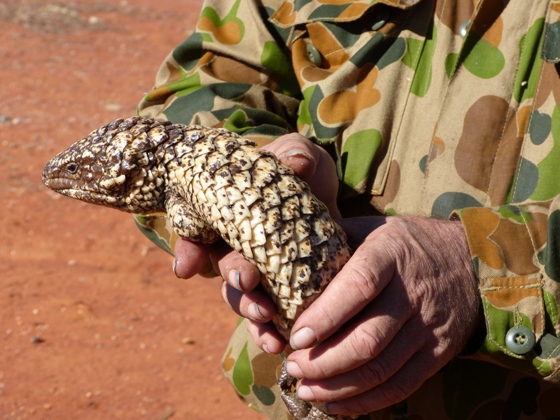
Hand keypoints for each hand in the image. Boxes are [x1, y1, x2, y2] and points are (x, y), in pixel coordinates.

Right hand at [172, 133, 340, 351]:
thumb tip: (294, 161)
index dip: (189, 251)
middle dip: (233, 278)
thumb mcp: (301, 156)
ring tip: (265, 316)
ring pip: (243, 299)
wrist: (330, 202)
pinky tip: (276, 342)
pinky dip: (267, 332)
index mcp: (231, 217)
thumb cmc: (305, 176)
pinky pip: (268, 320)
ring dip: (249, 310)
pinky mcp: (284, 296)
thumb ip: (295, 152)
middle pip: (226, 269)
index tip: (187, 268)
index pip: (199, 234)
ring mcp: (261, 276)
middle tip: (247, 281)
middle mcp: (238, 249)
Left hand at [282, 215, 481, 414]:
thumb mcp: (373, 228)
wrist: (473, 260)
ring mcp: (428, 326)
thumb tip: (287, 255)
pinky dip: (367, 401)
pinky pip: (402, 385)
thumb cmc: (409, 242)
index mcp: (390, 255)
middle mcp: (412, 293)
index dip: (325, 316)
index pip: (358, 287)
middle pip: (367, 339)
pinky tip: (337, 405)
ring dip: (339, 386)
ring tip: (307, 388)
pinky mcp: (439, 352)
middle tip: (293, 366)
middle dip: (323, 361)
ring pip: (381, 368)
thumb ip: (334, 240)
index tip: (296, 336)